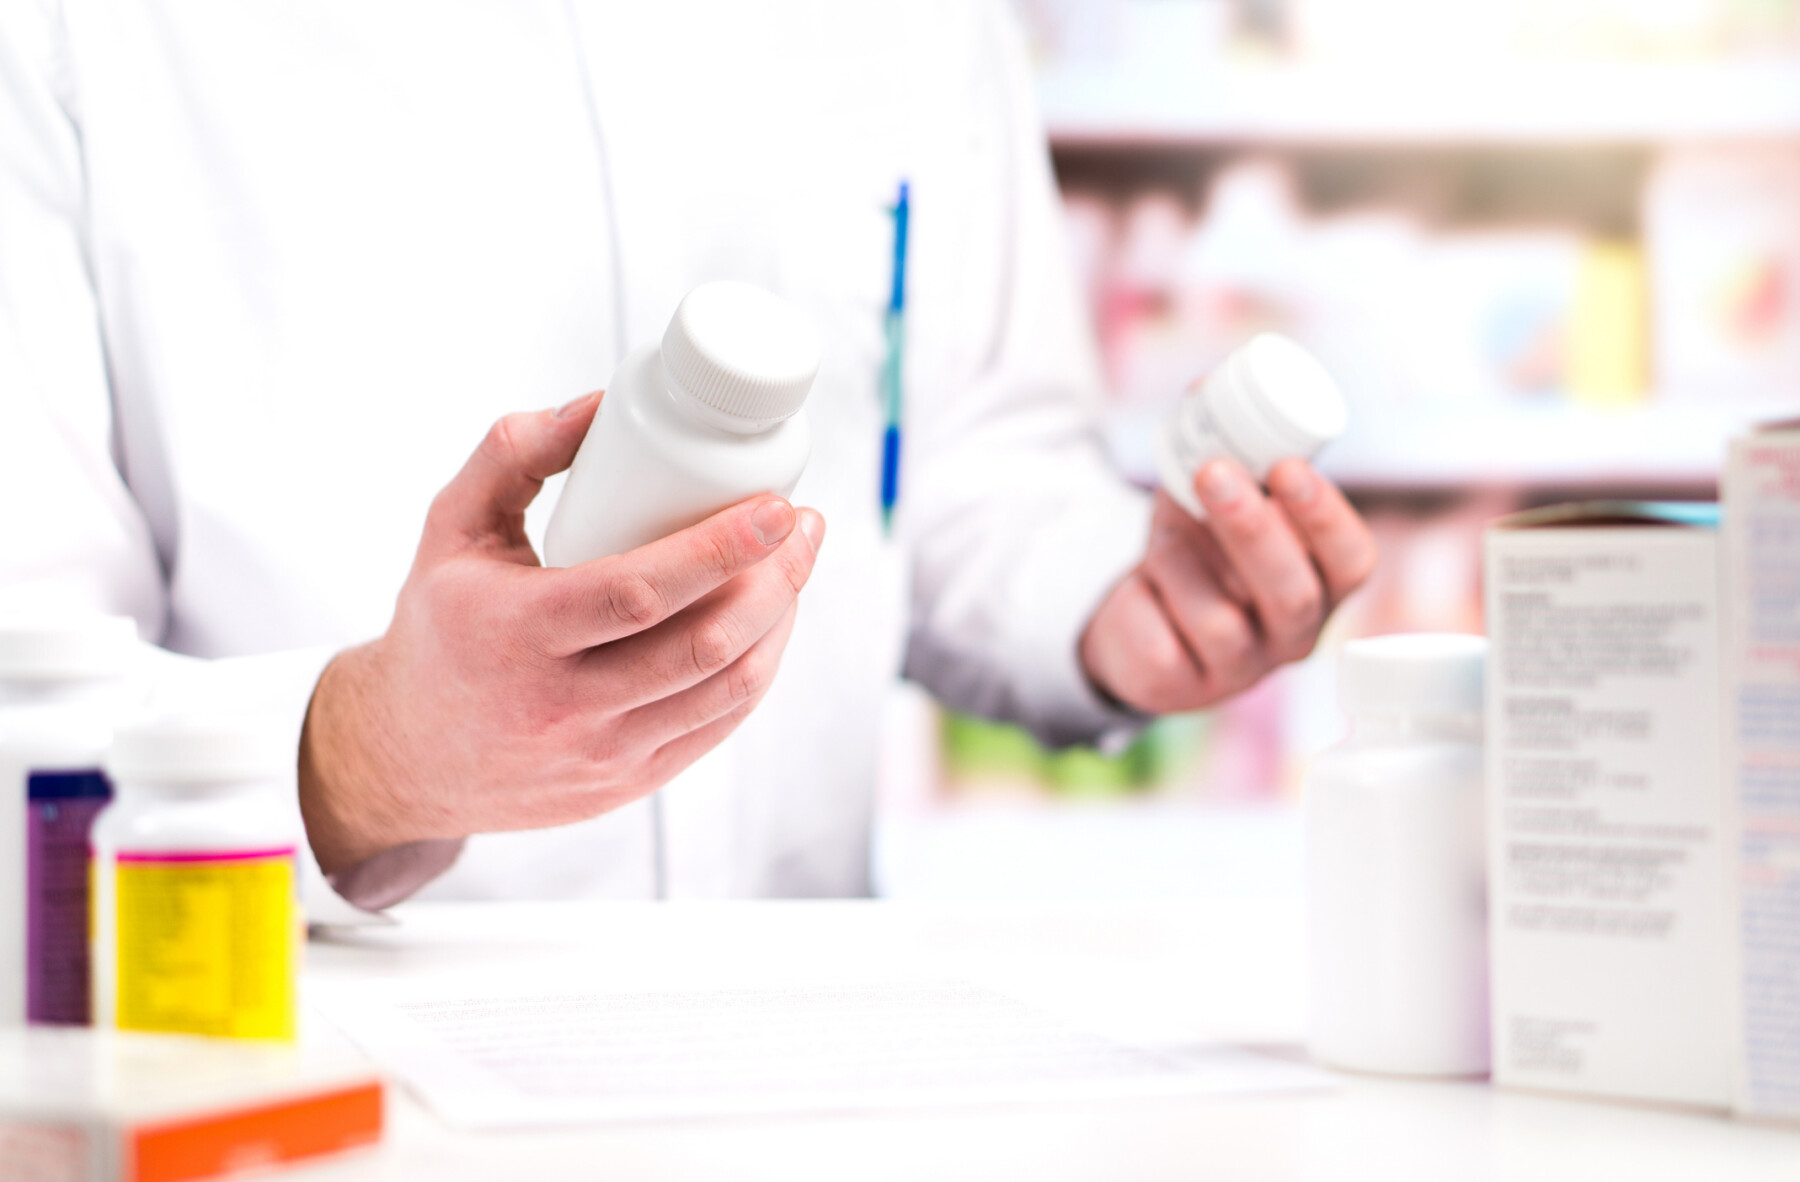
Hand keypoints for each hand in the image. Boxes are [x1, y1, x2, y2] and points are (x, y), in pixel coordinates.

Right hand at [298, 392, 825, 874]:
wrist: (408, 755)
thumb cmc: (441, 626)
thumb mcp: (451, 529)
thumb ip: (512, 454)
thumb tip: (598, 404)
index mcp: (516, 635)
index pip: (641, 592)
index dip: (721, 549)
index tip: (776, 507)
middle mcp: (562, 706)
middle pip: (703, 644)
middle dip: (775, 579)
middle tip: (802, 526)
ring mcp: (603, 755)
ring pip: (726, 689)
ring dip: (780, 622)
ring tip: (796, 565)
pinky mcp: (630, 785)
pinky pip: (718, 725)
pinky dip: (759, 669)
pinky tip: (773, 622)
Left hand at [1079, 457, 1374, 714]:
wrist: (1139, 617)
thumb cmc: (1196, 549)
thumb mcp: (1210, 497)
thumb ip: (1221, 446)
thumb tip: (1205, 385)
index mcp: (1321, 584)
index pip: (1351, 561)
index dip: (1326, 516)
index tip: (1288, 467)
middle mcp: (1291, 635)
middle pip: (1292, 596)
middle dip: (1253, 530)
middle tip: (1214, 471)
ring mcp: (1239, 671)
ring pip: (1221, 623)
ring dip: (1183, 561)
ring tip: (1161, 535)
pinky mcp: (1180, 689)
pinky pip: (1163, 644)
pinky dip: (1144, 598)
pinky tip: (1141, 586)